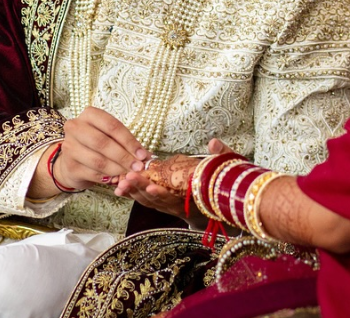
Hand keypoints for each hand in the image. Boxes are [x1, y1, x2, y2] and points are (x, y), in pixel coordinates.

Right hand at [52, 107, 148, 191]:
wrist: (73, 162)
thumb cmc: (97, 146)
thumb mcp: (112, 139)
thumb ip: (127, 145)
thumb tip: (148, 157)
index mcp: (89, 115)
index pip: (112, 126)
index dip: (129, 141)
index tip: (142, 155)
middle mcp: (75, 127)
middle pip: (103, 142)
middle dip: (123, 156)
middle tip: (137, 167)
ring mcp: (69, 146)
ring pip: (98, 160)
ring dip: (117, 169)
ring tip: (129, 174)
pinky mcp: (69, 166)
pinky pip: (92, 174)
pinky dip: (107, 178)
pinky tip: (116, 179)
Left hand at [117, 138, 235, 222]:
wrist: (226, 204)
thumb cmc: (226, 183)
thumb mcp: (228, 167)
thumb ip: (221, 154)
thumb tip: (214, 143)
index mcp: (195, 199)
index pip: (176, 198)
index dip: (163, 194)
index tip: (150, 187)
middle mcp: (181, 206)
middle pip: (157, 200)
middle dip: (141, 190)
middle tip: (128, 179)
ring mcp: (172, 207)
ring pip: (149, 203)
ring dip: (134, 193)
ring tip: (120, 183)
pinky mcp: (165, 205)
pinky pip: (147, 201)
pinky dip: (134, 195)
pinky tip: (121, 188)